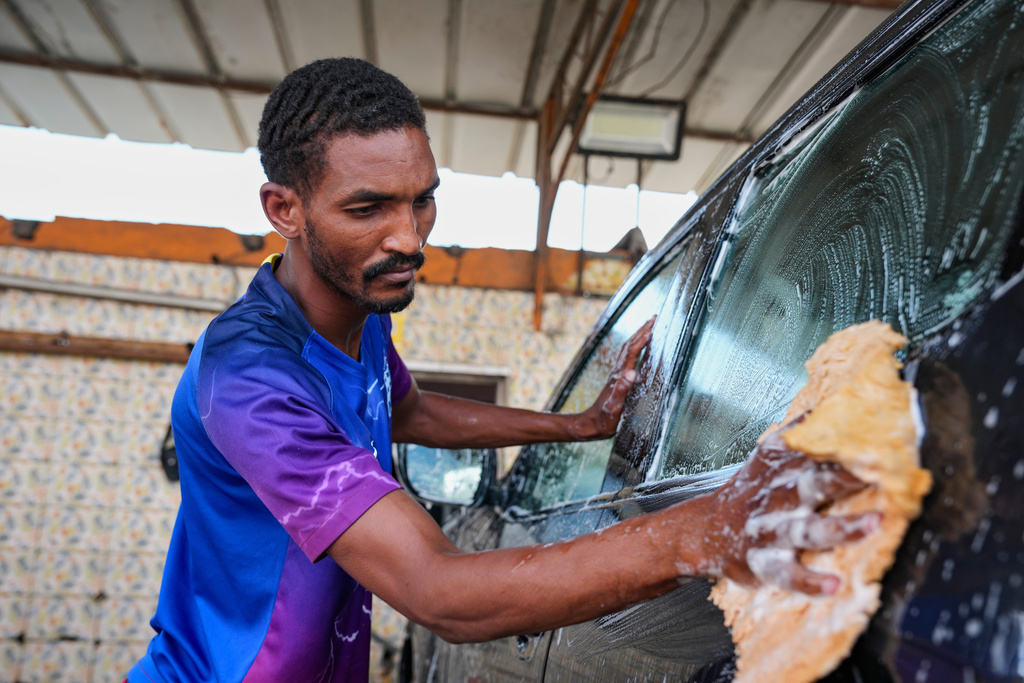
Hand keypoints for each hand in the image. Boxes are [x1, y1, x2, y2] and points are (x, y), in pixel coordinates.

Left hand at [571, 316, 654, 440]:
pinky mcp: (618, 380)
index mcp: (619, 376)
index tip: (653, 327)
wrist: (590, 425)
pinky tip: (640, 350)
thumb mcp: (614, 406)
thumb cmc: (604, 419)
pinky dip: (636, 348)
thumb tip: (632, 372)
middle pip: (630, 346)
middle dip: (642, 331)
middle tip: (654, 319)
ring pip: (628, 350)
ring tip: (649, 327)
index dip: (642, 339)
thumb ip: (622, 389)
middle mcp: (618, 372)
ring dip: (639, 336)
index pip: (632, 352)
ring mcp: (617, 375)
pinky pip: (628, 358)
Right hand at [696, 419, 879, 594]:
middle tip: (880, 472)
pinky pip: (788, 573)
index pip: (814, 453)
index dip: (843, 445)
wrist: (703, 532)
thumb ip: (793, 437)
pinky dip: (809, 580)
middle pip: (815, 485)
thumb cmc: (745, 497)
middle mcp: (778, 499)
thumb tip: (823, 406)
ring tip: (873, 524)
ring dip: (842, 527)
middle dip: (847, 478)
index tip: (876, 436)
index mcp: (780, 472)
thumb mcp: (763, 460)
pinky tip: (833, 584)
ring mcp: (772, 531)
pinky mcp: (764, 562)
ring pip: (809, 529)